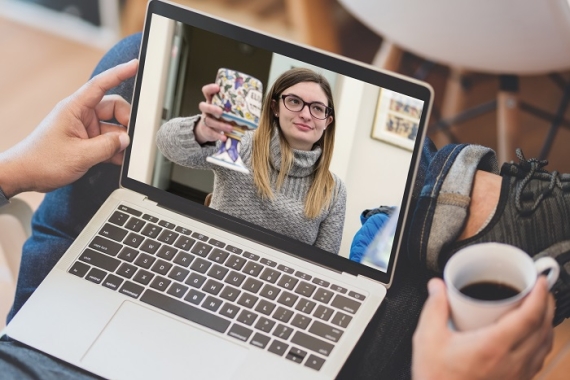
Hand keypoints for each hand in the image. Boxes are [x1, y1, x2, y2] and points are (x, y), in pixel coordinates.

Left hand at [0, 59, 138, 197]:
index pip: (100, 85)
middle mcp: (80, 115)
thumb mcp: (80, 155)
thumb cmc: (42, 161)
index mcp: (74, 108)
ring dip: (120, 140)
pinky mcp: (86, 141)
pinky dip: (114, 149)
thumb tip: (126, 140)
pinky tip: (117, 159)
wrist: (26, 174)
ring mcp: (84, 128)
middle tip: (130, 137)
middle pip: (113, 108)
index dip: (119, 74)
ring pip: (113, 127)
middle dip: (125, 121)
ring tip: (122, 153)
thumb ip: (107, 146)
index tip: (134, 66)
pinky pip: (107, 140)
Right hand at [194, 83, 233, 143]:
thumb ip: (233, 106)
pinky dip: (218, 135)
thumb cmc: (221, 116)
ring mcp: (205, 119)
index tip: (217, 87)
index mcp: (211, 101)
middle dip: (212, 108)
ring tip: (230, 128)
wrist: (208, 130)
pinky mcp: (206, 130)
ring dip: (219, 125)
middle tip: (221, 112)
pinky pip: (211, 132)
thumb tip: (254, 105)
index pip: (206, 91)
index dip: (210, 88)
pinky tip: (224, 137)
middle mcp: (206, 109)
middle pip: (203, 106)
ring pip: (209, 121)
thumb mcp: (225, 109)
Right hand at [412, 277, 554, 379]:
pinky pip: (539, 358)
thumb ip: (434, 308)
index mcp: (493, 347)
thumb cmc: (437, 379)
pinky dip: (541, 340)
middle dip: (546, 304)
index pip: (529, 317)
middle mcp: (512, 362)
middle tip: (541, 287)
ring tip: (538, 307)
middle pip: (543, 328)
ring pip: (545, 344)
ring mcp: (517, 375)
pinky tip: (531, 335)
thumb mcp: (428, 339)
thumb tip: (437, 286)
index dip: (539, 295)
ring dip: (546, 322)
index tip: (539, 280)